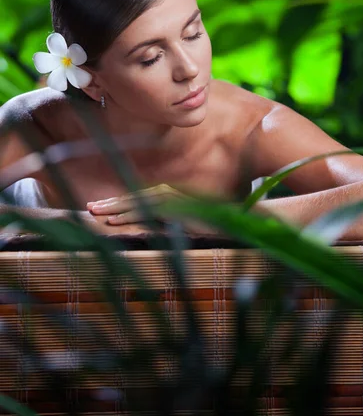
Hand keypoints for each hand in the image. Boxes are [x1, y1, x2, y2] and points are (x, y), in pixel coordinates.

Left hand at [86, 184, 219, 235]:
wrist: (222, 221)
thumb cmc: (200, 222)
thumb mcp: (176, 219)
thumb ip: (160, 218)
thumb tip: (142, 223)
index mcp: (162, 193)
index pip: (133, 198)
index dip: (114, 202)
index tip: (96, 206)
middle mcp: (162, 192)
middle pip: (129, 197)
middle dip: (108, 203)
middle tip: (88, 208)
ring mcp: (166, 198)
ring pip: (133, 203)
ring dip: (112, 208)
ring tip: (94, 213)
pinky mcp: (170, 208)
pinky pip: (143, 212)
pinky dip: (127, 216)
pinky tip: (113, 221)